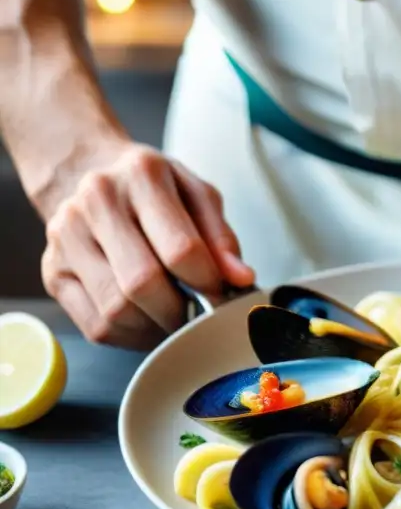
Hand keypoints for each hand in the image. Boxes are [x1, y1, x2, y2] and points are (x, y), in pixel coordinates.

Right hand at [40, 143, 254, 348]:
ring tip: (175, 318)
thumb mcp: (197, 194)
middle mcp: (96, 202)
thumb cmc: (153, 189)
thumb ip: (221, 236)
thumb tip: (240, 279)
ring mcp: (66, 238)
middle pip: (142, 284)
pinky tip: (148, 322)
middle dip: (180, 312)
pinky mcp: (52, 272)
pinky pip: (96, 326)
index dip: (208, 284)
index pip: (180, 249)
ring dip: (156, 328)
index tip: (222, 297)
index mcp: (142, 175)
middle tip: (199, 316)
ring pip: (116, 311)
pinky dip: (131, 336)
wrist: (89, 172)